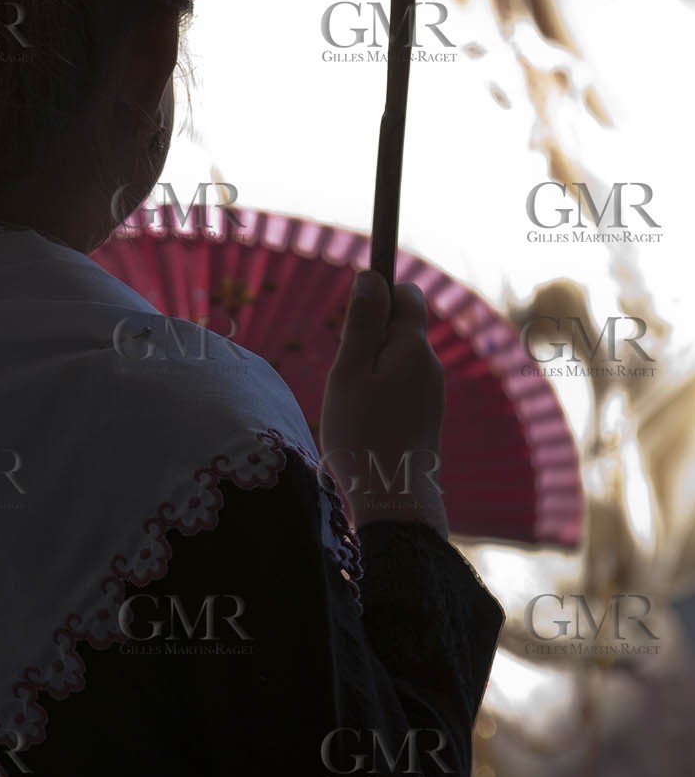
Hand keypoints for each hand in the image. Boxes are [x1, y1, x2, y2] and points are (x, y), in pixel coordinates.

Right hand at [319, 269, 447, 534]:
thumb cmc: (363, 434)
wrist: (392, 500)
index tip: (353, 320)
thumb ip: (362, 323)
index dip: (379, 296)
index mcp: (413, 347)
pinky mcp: (426, 418)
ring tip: (352, 407)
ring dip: (370, 372)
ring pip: (396, 362)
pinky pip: (400, 388)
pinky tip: (365, 425)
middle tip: (345, 377)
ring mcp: (431, 393)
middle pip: (398, 330)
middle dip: (368, 340)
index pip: (407, 295)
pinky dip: (379, 395)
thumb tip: (372, 276)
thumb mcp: (349, 372)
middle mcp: (431, 366)